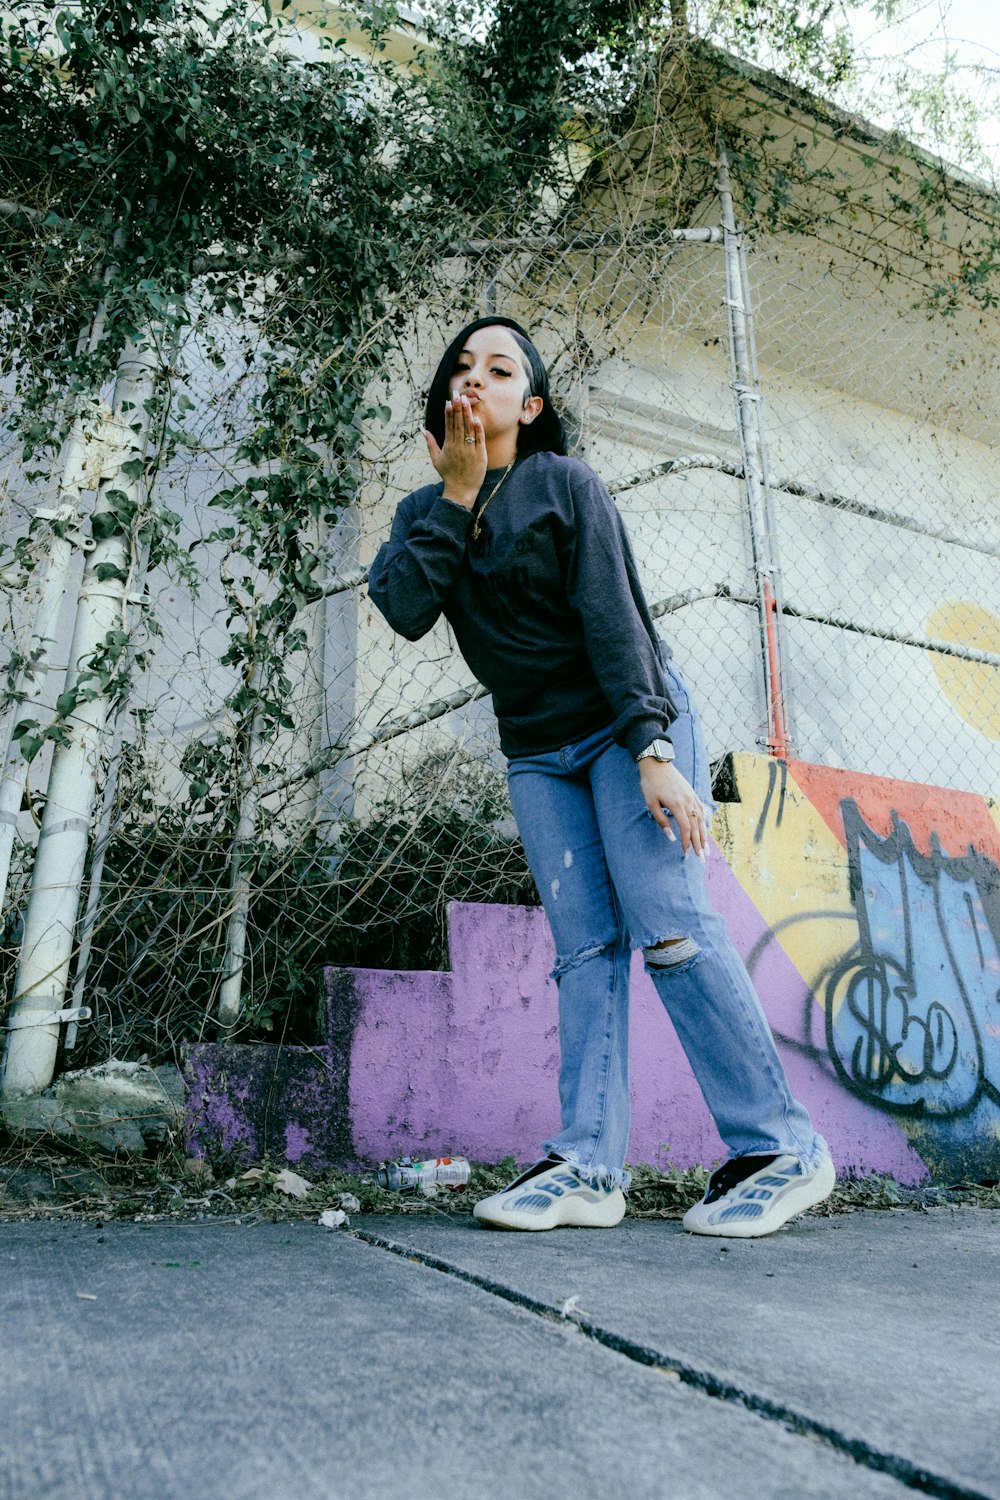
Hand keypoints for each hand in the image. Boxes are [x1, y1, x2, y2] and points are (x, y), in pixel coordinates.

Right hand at [424, 394, 486, 508]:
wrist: (460, 490)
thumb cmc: (448, 475)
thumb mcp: (436, 460)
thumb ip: (430, 444)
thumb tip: (423, 430)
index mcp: (448, 446)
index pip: (448, 425)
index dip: (448, 413)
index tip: (448, 401)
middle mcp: (458, 446)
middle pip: (458, 424)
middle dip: (457, 408)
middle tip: (457, 394)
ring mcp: (469, 450)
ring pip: (468, 429)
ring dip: (467, 415)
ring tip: (466, 401)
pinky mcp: (480, 455)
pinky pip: (479, 440)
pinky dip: (478, 429)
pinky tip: (476, 419)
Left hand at [639, 759, 709, 856]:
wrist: (657, 764)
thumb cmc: (651, 784)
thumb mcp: (651, 803)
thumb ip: (661, 821)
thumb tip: (671, 837)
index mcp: (677, 804)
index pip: (686, 829)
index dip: (687, 843)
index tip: (686, 854)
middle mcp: (688, 801)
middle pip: (696, 827)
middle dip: (699, 844)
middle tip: (702, 859)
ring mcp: (692, 797)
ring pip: (701, 820)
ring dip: (704, 836)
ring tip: (706, 849)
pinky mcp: (692, 794)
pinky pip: (701, 810)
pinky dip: (704, 822)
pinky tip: (705, 831)